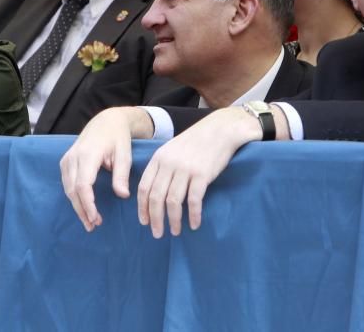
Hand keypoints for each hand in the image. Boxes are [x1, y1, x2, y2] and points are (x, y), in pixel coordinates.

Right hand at [60, 106, 153, 231]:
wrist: (105, 121)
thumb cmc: (117, 138)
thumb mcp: (124, 154)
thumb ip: (121, 175)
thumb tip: (123, 195)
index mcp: (88, 154)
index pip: (83, 185)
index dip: (87, 204)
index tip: (95, 218)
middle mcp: (73, 157)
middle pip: (73, 190)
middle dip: (82, 210)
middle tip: (93, 226)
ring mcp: (67, 159)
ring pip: (68, 189)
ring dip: (77, 206)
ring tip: (90, 221)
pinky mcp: (65, 162)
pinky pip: (67, 183)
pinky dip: (74, 197)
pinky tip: (83, 207)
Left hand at [137, 107, 262, 237]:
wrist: (221, 130)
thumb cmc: (197, 141)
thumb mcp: (173, 149)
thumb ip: (162, 166)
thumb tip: (155, 192)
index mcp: (159, 158)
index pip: (144, 187)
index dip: (142, 207)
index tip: (144, 221)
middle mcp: (169, 164)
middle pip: (156, 197)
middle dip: (155, 219)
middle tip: (158, 233)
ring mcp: (185, 169)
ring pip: (173, 202)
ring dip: (173, 220)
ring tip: (176, 231)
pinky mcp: (202, 174)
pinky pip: (193, 200)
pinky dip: (193, 215)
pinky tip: (195, 224)